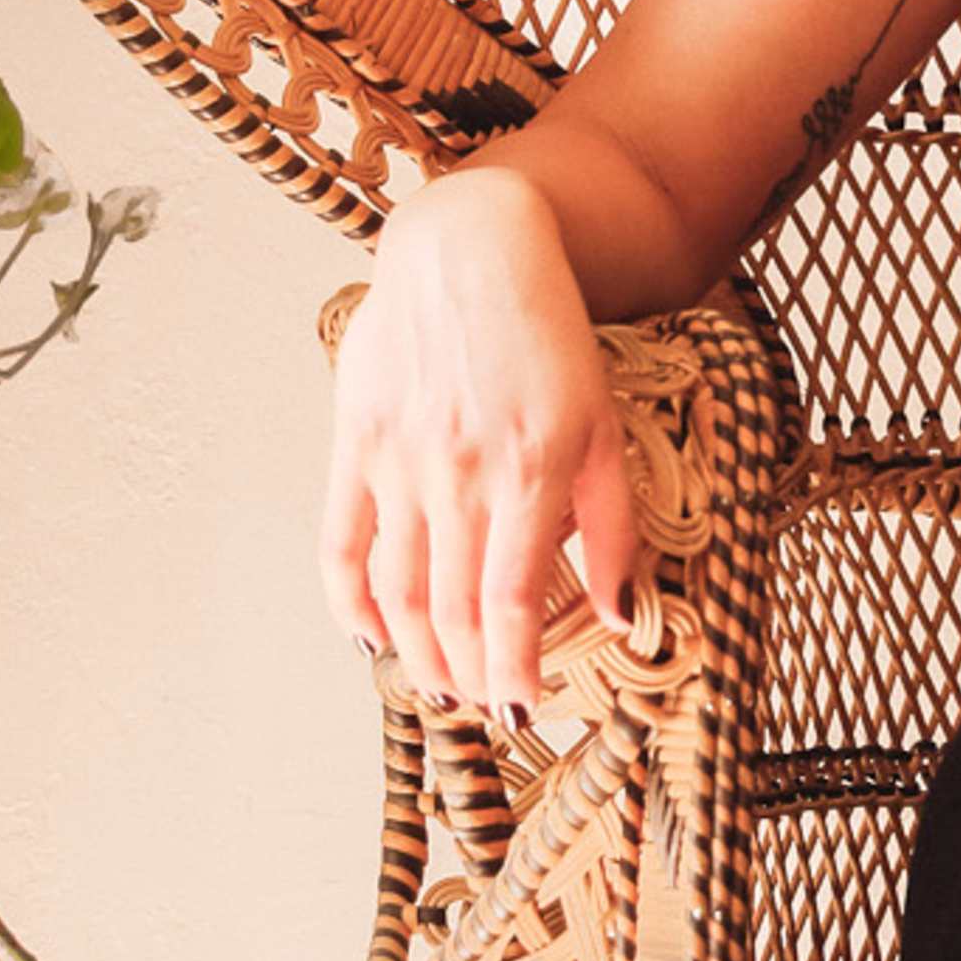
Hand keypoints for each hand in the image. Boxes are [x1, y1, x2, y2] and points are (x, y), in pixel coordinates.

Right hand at [319, 166, 644, 719]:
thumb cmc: (549, 339)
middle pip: (452, 606)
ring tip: (436, 685)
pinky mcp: (356, 440)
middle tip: (479, 707)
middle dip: (466, 673)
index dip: (513, 668)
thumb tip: (619, 614)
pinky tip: (367, 635)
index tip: (521, 710)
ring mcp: (401, 458)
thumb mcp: (605, 426)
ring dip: (414, 650)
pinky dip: (347, 598)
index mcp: (532, 470)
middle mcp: (461, 471)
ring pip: (398, 586)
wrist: (471, 250)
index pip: (511, 602)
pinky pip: (340, 539)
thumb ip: (614, 526)